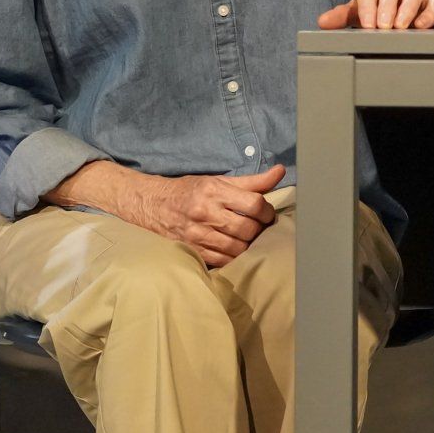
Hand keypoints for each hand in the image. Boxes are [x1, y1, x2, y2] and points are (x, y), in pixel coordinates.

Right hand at [122, 164, 284, 267]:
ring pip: (236, 247)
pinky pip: (222, 260)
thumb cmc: (191, 191)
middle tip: (260, 228)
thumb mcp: (219, 181)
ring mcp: (197, 233)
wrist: (152, 204)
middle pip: (247, 228)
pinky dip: (234, 257)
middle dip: (259, 230)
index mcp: (215, 191)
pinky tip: (235, 250)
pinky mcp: (191, 249)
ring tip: (249, 239)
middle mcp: (205, 212)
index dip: (267, 211)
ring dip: (248, 245)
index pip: (254, 203)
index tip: (267, 214)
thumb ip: (252, 181)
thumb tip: (281, 171)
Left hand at [316, 0, 433, 29]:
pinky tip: (422, 25)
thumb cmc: (386, 6)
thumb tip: (322, 22)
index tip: (367, 25)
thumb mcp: (364, 10)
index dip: (367, 6)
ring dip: (407, 8)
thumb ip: (345, 15)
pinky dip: (429, 13)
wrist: (422, 0)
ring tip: (401, 26)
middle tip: (383, 27)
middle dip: (387, 6)